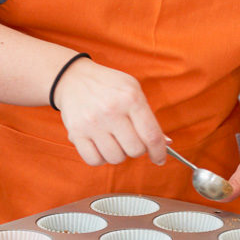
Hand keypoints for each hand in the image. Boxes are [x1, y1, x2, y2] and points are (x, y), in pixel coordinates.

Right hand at [52, 57, 166, 166]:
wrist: (74, 78)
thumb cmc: (108, 86)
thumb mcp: (133, 91)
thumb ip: (148, 117)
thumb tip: (165, 143)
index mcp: (131, 98)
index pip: (151, 135)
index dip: (159, 152)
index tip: (159, 159)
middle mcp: (112, 111)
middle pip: (135, 150)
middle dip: (136, 149)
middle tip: (130, 139)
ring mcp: (93, 123)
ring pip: (116, 158)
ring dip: (118, 154)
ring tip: (114, 140)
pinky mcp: (76, 133)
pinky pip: (94, 160)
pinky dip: (100, 158)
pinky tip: (101, 146)